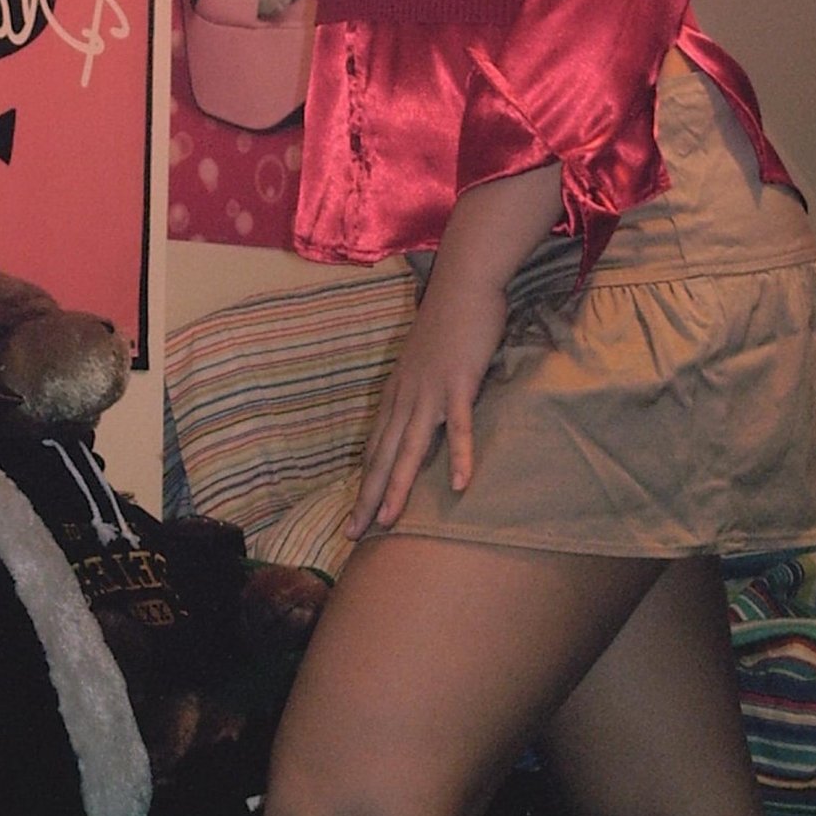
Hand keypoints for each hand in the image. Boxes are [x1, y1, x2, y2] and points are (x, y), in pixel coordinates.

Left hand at [347, 267, 506, 539]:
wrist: (463, 281)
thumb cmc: (450, 316)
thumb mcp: (426, 357)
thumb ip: (423, 384)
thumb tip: (425, 407)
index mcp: (397, 391)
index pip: (375, 445)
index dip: (364, 481)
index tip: (355, 513)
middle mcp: (406, 396)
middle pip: (383, 455)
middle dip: (367, 497)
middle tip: (353, 535)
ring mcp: (431, 391)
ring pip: (410, 448)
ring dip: (398, 487)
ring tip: (387, 522)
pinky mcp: (459, 382)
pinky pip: (458, 427)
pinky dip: (458, 456)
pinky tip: (459, 485)